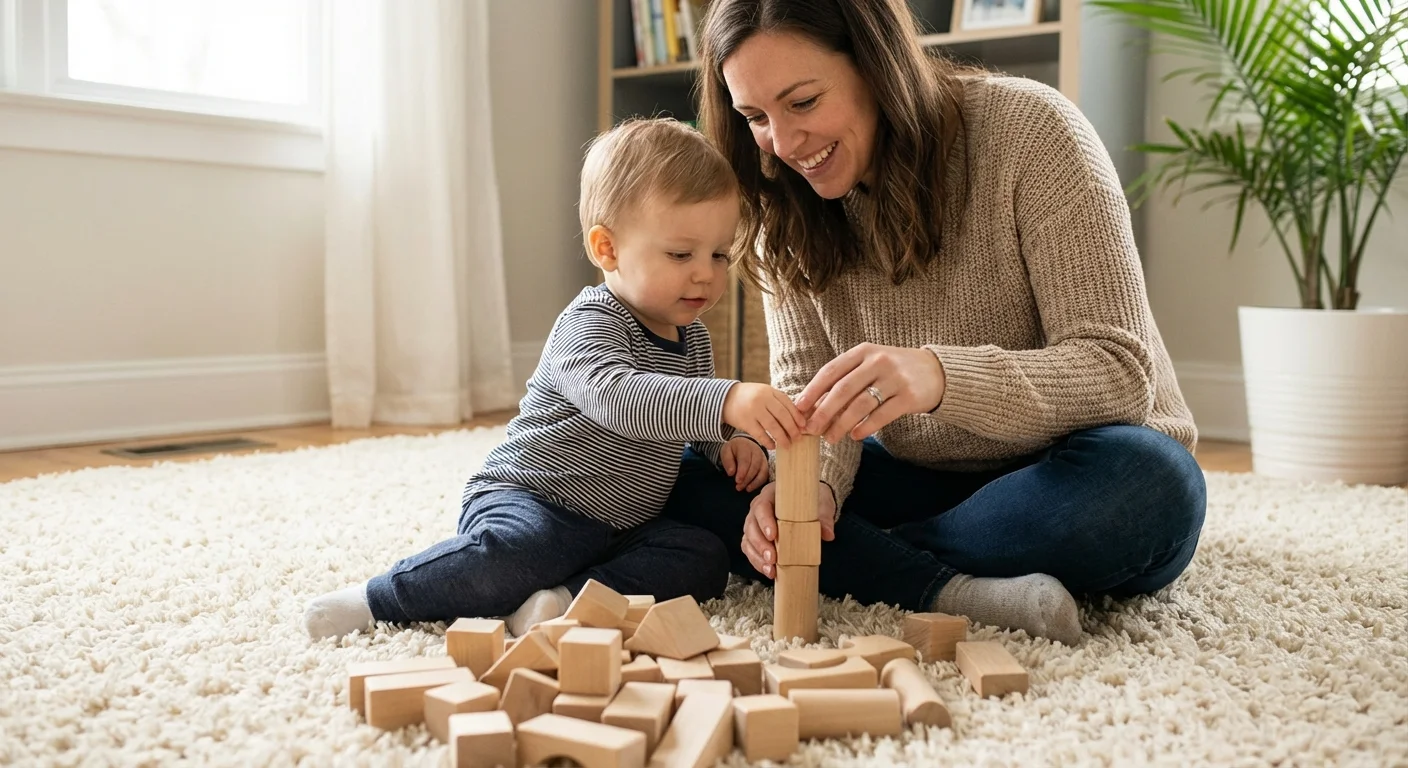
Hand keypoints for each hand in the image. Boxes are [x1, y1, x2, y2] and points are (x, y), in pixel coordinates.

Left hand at [720, 437, 768, 491]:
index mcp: (745, 446)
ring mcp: (763, 458)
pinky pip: (765, 475)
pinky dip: (758, 483)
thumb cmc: (734, 450)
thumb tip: (731, 473)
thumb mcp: (726, 452)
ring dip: (754, 482)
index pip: (745, 460)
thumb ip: (727, 461)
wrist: (744, 444)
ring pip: (762, 471)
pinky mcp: (766, 465)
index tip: (737, 481)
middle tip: (739, 487)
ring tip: (745, 489)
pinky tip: (750, 488)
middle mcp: (756, 451)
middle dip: (747, 478)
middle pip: (755, 466)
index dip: (742, 472)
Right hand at [722, 383, 805, 449]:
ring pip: (773, 426)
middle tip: (797, 438)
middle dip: (792, 429)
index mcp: (769, 391)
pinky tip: (773, 446)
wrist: (725, 398)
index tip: (803, 426)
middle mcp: (762, 399)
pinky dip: (768, 442)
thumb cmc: (750, 397)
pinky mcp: (745, 422)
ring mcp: (753, 410)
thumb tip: (797, 418)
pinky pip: (760, 434)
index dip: (797, 416)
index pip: (788, 404)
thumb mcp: (764, 393)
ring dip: (782, 438)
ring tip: (787, 445)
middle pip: (782, 416)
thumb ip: (778, 401)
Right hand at [741, 481, 836, 578]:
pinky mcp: (757, 538)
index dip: (764, 521)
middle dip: (760, 544)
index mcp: (771, 495)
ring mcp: (756, 524)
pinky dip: (757, 561)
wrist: (813, 506)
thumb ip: (824, 518)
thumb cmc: (813, 502)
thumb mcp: (821, 505)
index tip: (773, 536)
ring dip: (757, 556)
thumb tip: (828, 534)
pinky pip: (750, 549)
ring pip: (748, 539)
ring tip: (770, 569)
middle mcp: (759, 508)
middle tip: (772, 559)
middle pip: (751, 525)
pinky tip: (768, 571)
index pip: (761, 506)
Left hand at [795, 343, 945, 443]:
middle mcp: (878, 361)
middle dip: (823, 412)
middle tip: (811, 429)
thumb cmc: (893, 371)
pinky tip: (855, 436)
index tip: (799, 408)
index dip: (813, 391)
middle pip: (843, 390)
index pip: (831, 371)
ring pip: (860, 405)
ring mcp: (895, 378)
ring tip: (830, 438)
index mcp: (863, 352)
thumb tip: (814, 406)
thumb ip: (846, 380)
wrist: (936, 371)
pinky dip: (866, 427)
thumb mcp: (870, 366)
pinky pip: (882, 415)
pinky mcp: (909, 396)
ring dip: (842, 424)